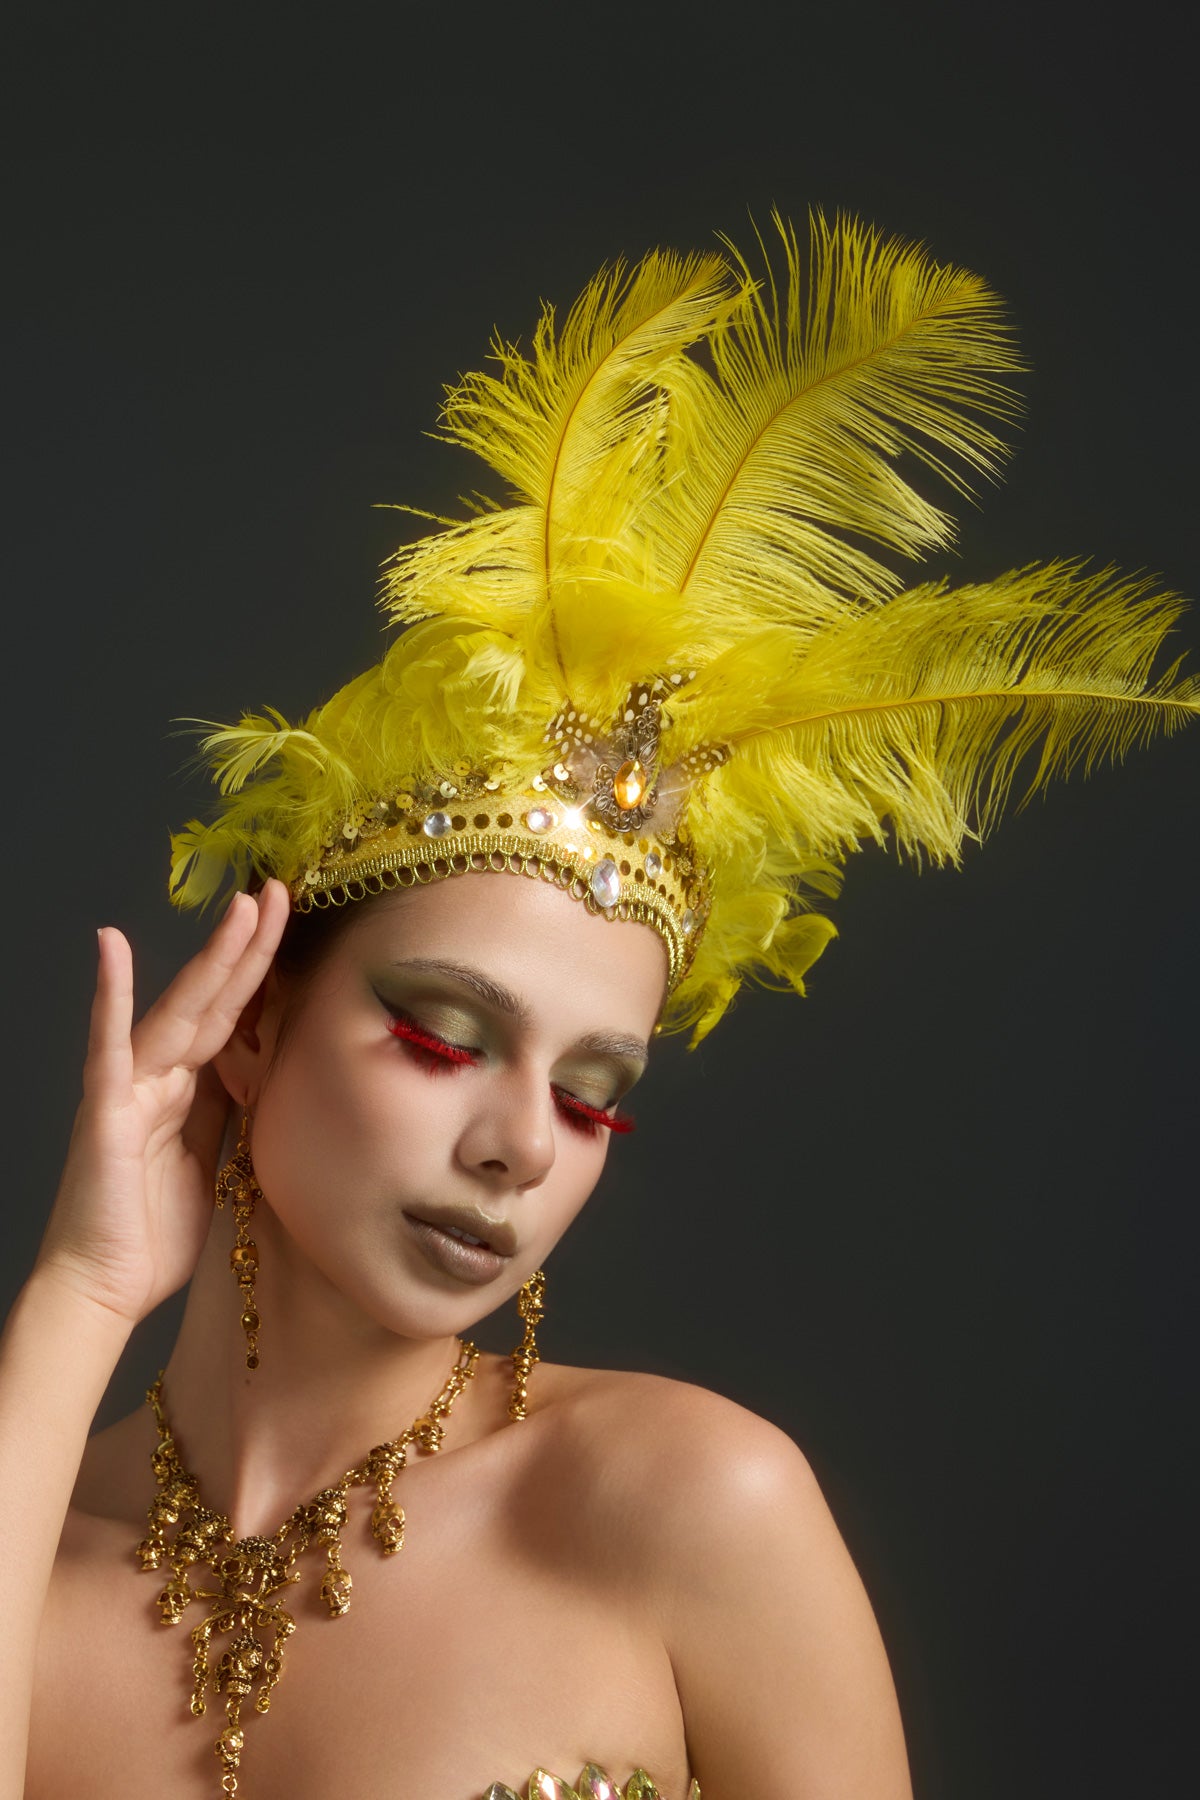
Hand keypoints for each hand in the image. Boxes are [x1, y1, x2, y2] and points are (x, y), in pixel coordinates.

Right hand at [35, 882, 291, 1325]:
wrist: (100, 1290)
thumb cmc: (150, 1235)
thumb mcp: (214, 1164)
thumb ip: (231, 1113)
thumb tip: (264, 1073)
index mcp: (188, 1090)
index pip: (234, 1018)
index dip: (262, 972)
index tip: (291, 924)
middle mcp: (158, 1077)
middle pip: (213, 1001)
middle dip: (249, 948)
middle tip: (280, 891)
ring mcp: (129, 1088)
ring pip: (179, 1012)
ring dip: (211, 959)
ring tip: (242, 908)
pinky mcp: (105, 1111)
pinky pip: (109, 1048)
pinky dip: (110, 996)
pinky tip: (112, 948)